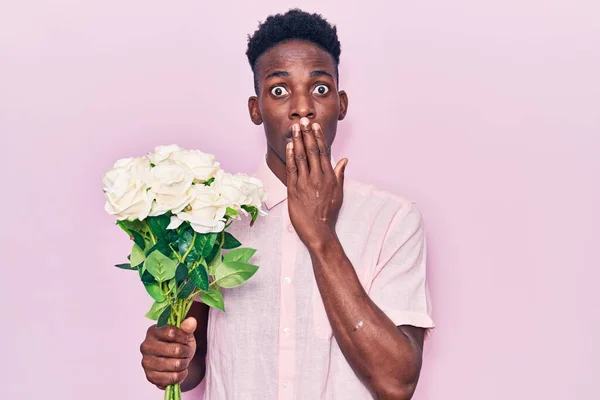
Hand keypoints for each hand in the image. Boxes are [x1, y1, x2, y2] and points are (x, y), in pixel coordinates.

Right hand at [140, 317, 196, 389]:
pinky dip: (181, 375)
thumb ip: (187, 327)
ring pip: (175, 365)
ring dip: (184, 364)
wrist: (175, 361)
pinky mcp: (150, 376)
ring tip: (183, 361)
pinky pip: (172, 378)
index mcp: (153, 331)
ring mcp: (146, 362)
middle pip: (175, 350)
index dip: (183, 337)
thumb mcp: (184, 333)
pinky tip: (180, 371)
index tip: (185, 339)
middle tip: (187, 352)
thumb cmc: (178, 344)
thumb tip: (191, 321)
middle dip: (186, 352)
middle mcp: (146, 346)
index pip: (171, 332)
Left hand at [286, 117, 347, 248]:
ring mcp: (305, 183)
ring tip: (294, 128)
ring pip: (301, 157)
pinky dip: (290, 156)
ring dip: (298, 141)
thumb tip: (344, 160)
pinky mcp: (294, 190)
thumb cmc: (329, 214)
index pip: (323, 152)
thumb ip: (340, 174)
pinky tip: (290, 145)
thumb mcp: (339, 193)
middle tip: (303, 121)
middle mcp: (318, 177)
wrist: (319, 231)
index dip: (318, 137)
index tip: (314, 126)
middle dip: (307, 134)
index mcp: (329, 177)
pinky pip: (292, 169)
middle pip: (311, 151)